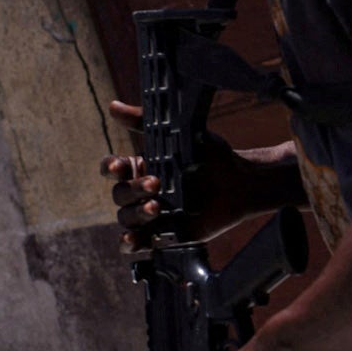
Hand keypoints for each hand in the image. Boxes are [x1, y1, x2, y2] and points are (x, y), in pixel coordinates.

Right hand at [101, 99, 257, 253]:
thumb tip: (113, 107)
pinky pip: (137, 244)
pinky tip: (134, 239)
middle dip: (134, 189)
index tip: (121, 166)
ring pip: (126, 219)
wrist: (239, 183)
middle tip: (157, 183)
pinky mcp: (162, 235)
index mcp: (140, 168)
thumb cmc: (210, 156)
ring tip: (157, 207)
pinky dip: (130, 243)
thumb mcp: (179, 134)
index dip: (111, 168)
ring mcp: (151, 215)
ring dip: (136, 214)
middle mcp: (141, 192)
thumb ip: (144, 122)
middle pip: (120, 194)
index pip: (113, 169)